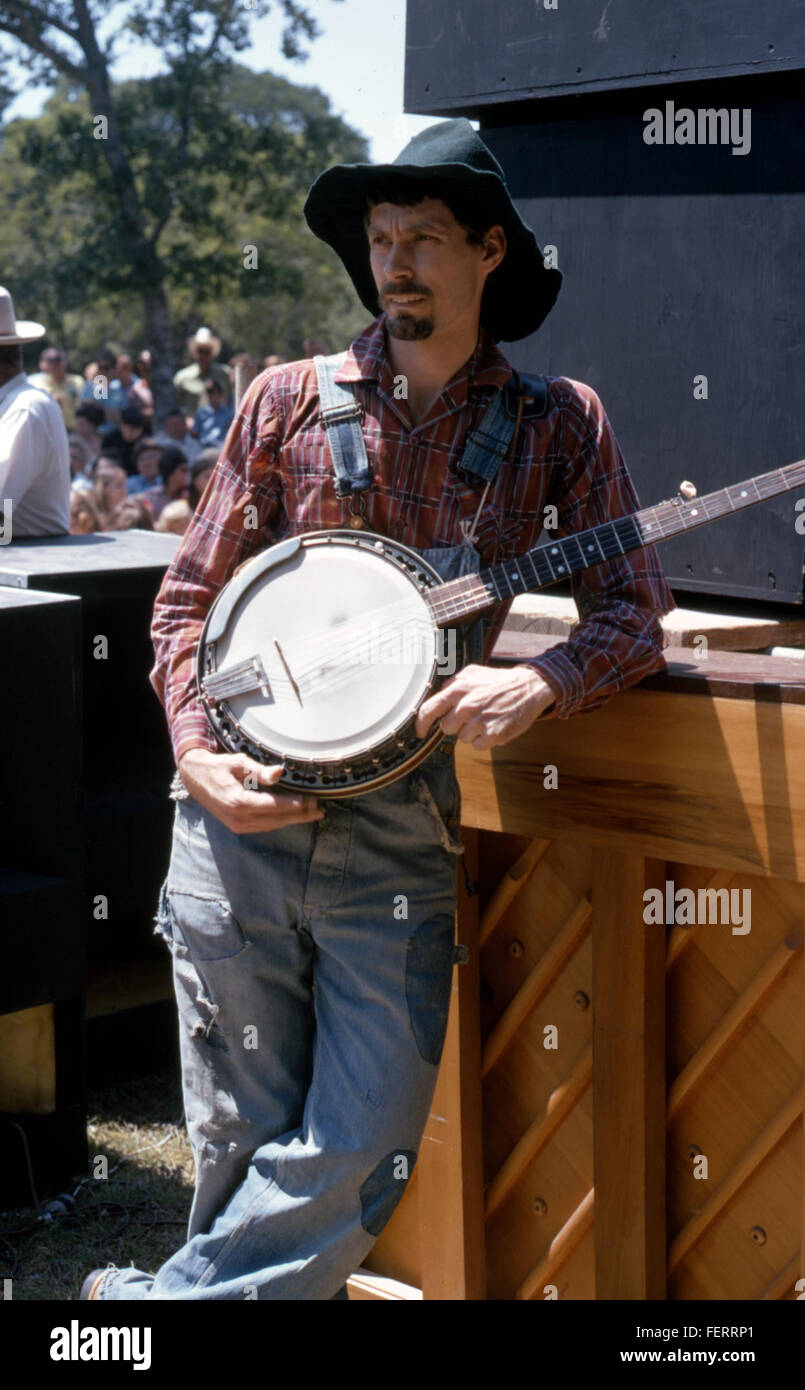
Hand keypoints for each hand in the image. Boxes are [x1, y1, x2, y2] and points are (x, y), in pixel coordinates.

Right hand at [177, 747, 324, 833]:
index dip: (295, 805)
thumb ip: (259, 771)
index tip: (313, 801)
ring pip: (272, 825)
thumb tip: (279, 772)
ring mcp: (238, 825)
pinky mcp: (238, 826)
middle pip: (276, 818)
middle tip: (321, 809)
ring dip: (294, 820)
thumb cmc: (217, 767)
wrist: (195, 778)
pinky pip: (264, 826)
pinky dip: (281, 821)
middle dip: (300, 814)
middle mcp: (238, 818)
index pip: (274, 806)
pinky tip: (294, 816)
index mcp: (238, 802)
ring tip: (313, 814)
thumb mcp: (237, 763)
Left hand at [415, 664, 554, 750]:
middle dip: (456, 725)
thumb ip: (453, 682)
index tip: (421, 732)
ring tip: (486, 719)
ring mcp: (480, 721)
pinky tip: (494, 727)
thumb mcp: (474, 672)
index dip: (421, 724)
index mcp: (459, 689)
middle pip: (446, 728)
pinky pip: (478, 746)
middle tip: (471, 716)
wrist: (529, 688)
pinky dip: (484, 740)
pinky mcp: (494, 735)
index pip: (429, 710)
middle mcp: (467, 706)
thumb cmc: (500, 681)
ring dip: (472, 732)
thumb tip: (439, 693)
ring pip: (462, 738)